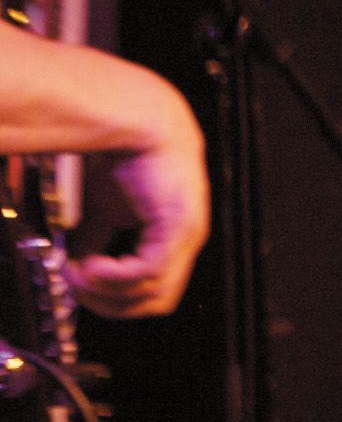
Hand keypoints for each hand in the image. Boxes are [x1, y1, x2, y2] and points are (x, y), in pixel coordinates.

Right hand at [76, 83, 206, 318]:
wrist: (137, 118)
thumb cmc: (122, 153)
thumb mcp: (103, 205)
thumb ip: (95, 236)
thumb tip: (75, 262)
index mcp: (169, 236)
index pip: (150, 289)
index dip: (113, 296)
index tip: (79, 286)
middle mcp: (184, 239)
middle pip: (154, 301)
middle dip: (108, 303)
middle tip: (75, 290)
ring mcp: (185, 235)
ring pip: (153, 295)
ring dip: (106, 294)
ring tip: (78, 277)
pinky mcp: (177, 227)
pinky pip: (147, 273)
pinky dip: (114, 280)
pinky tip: (90, 269)